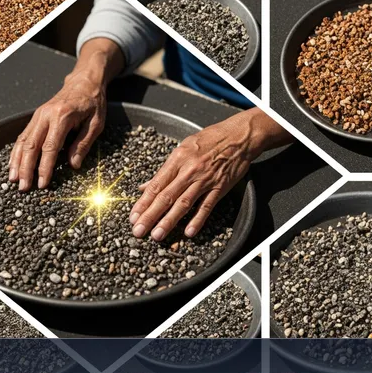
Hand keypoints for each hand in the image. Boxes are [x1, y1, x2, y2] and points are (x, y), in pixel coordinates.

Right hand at [8, 75, 105, 190]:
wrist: (84, 82)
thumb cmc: (92, 102)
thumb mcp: (96, 123)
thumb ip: (83, 144)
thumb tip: (73, 165)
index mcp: (62, 116)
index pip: (50, 147)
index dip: (44, 167)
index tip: (42, 184)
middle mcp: (46, 115)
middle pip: (31, 146)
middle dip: (25, 169)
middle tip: (23, 187)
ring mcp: (38, 115)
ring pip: (22, 141)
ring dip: (16, 162)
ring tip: (13, 179)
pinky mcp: (36, 117)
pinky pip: (23, 136)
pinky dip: (16, 151)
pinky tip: (13, 164)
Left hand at [129, 108, 292, 240]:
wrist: (238, 137)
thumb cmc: (208, 140)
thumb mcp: (182, 149)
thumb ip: (164, 170)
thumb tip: (145, 186)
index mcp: (177, 160)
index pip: (156, 185)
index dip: (143, 202)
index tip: (133, 216)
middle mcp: (189, 171)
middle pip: (166, 196)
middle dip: (150, 215)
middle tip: (138, 230)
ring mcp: (204, 180)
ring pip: (183, 203)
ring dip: (169, 221)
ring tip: (157, 235)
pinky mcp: (219, 188)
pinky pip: (206, 206)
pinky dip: (197, 220)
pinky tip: (188, 232)